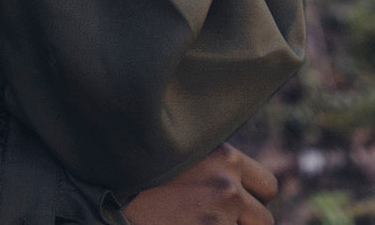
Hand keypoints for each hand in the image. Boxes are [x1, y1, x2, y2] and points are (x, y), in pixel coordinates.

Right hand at [122, 143, 278, 224]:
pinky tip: (186, 223)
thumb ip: (216, 167)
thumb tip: (240, 189)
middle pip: (264, 219)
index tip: (234, 206)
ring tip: (195, 220)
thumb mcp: (185, 156)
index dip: (252, 200)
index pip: (268, 186)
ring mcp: (218, 216)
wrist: (106, 192)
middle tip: (213, 218)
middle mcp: (227, 185)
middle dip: (244, 224)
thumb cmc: (143, 170)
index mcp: (224, 156)